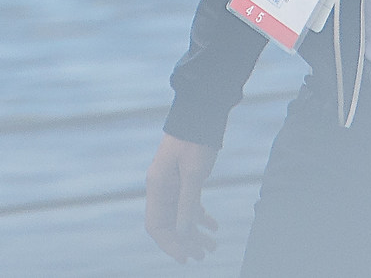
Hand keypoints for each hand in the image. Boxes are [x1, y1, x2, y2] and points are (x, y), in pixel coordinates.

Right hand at [145, 133, 218, 261]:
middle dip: (185, 242)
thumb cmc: (195, 140)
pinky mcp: (186, 179)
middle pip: (170, 224)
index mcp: (157, 187)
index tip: (185, 258)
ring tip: (212, 246)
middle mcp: (162, 188)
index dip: (169, 244)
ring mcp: (173, 184)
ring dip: (195, 232)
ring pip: (181, 216)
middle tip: (204, 255)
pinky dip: (201, 216)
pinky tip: (213, 226)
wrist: (202, 113)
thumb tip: (182, 233)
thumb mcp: (193, 174)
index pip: (156, 226)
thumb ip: (187, 203)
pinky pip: (190, 204)